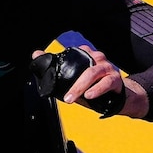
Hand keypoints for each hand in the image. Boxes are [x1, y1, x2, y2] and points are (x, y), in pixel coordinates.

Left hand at [31, 45, 148, 117]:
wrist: (117, 99)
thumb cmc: (93, 88)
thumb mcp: (73, 81)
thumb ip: (56, 69)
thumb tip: (36, 55)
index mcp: (86, 56)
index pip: (73, 54)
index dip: (62, 62)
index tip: (50, 72)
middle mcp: (97, 58)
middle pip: (83, 65)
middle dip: (72, 82)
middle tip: (65, 98)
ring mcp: (108, 68)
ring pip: (94, 73)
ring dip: (82, 86)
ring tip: (72, 98)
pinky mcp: (116, 79)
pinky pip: (107, 82)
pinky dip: (97, 89)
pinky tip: (89, 95)